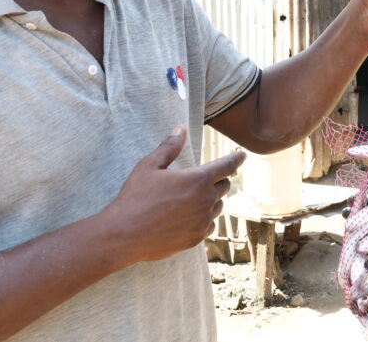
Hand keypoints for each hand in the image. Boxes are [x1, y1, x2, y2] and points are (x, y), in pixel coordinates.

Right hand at [100, 127, 244, 265]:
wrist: (125, 234)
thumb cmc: (135, 197)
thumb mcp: (149, 166)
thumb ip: (169, 147)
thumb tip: (179, 129)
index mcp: (197, 180)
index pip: (227, 166)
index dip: (237, 158)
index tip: (242, 155)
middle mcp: (205, 201)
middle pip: (224, 186)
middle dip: (218, 179)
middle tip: (204, 178)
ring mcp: (202, 222)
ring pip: (218, 206)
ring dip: (211, 199)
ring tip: (192, 198)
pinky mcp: (196, 238)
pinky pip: (210, 225)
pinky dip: (205, 218)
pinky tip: (189, 216)